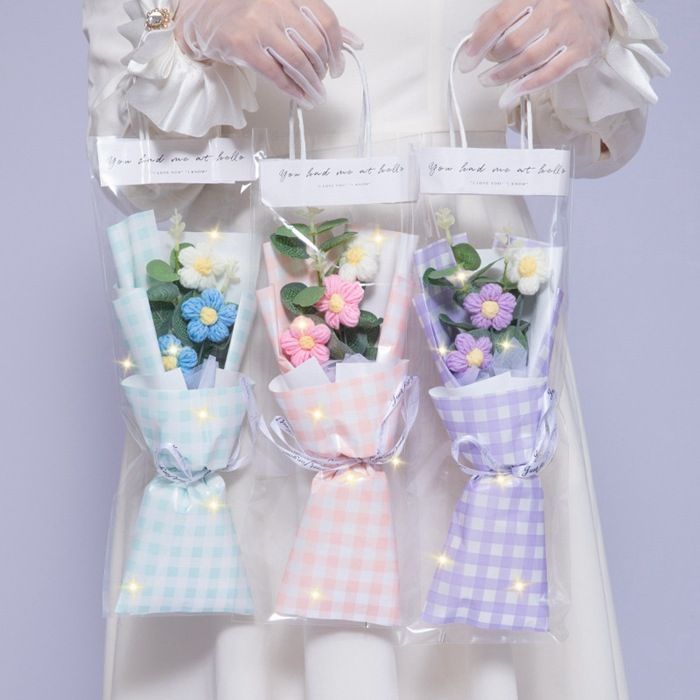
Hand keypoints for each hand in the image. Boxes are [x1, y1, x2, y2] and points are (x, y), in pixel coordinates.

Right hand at [174, 0, 362, 107]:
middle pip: (314, 43)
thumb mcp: (284, 12)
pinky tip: (300, 97)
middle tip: (321, 81)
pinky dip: (292, 89)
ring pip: (298, 61)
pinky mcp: (243, 44)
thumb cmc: (245, 15)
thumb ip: (317, 23)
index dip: (337, 48)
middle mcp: (275, 3)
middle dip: (322, 68)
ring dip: (311, 83)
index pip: (326, 21)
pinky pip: (276, 74)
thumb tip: (352, 41)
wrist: (203, 19)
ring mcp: (258, 23)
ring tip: (314, 94)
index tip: (337, 65)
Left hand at [459, 0, 611, 107]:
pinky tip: (512, 93)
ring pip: (528, 60)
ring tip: (491, 80)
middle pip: (512, 42)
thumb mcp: (529, 4)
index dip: (479, 41)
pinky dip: (526, 86)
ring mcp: (569, 29)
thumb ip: (501, 17)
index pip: (500, 18)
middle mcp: (554, 7)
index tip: (467, 59)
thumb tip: (473, 40)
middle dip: (493, 59)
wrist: (598, 10)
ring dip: (504, 76)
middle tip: (486, 67)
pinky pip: (549, 74)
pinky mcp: (581, 51)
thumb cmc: (556, 9)